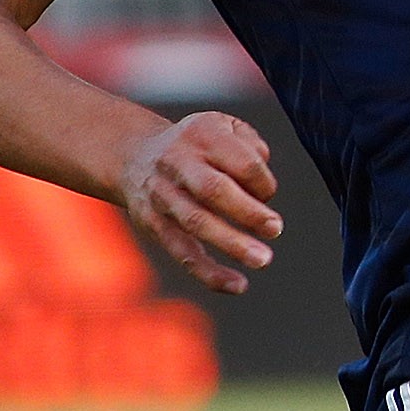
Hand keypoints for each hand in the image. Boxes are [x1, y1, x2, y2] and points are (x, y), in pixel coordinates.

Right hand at [119, 112, 282, 294]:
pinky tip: (237, 285)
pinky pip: (182, 251)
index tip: (268, 193)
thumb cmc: (196, 144)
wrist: (134, 155)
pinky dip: (209, 272)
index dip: (262, 181)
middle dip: (248, 212)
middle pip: (214, 190)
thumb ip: (251, 144)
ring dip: (232, 243)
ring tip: (263, 260)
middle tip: (275, 228)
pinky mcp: (153, 224)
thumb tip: (263, 186)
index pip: (241, 161)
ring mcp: (163, 195)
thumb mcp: (223, 125)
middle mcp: (178, 163)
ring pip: (196, 222)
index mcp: (202, 135)